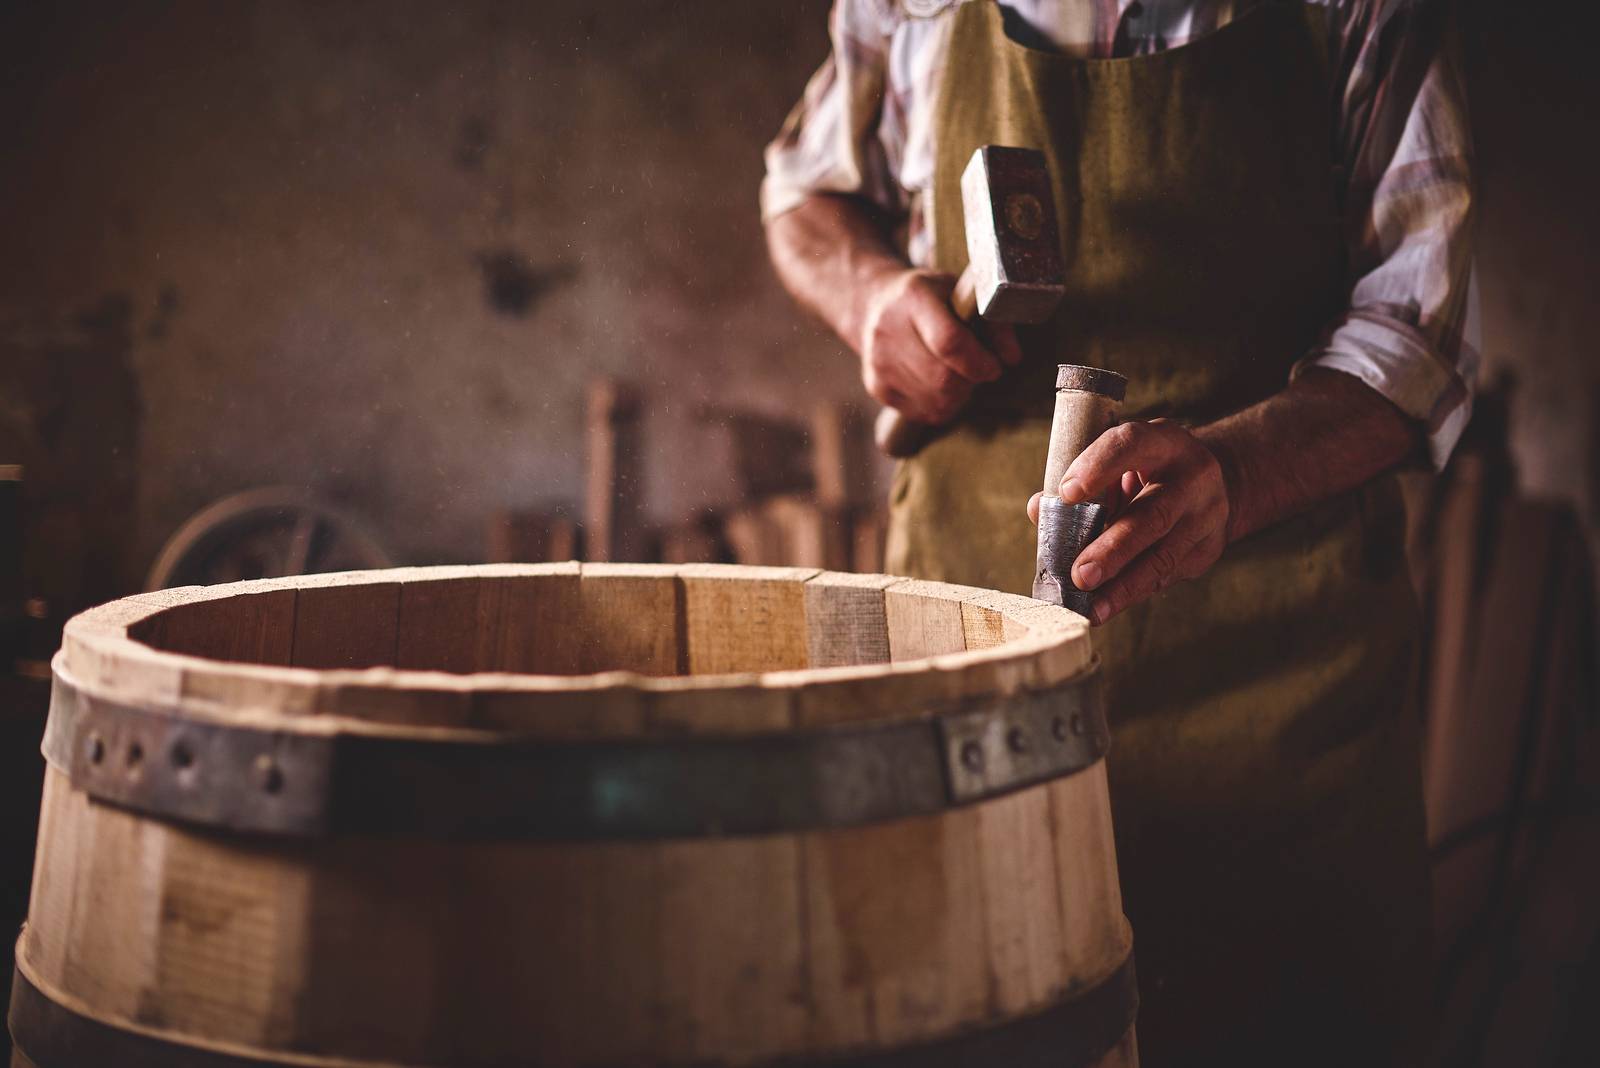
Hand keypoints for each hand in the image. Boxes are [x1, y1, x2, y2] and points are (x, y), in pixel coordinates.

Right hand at [857, 269, 1020, 425]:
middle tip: (975, 370)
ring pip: (936, 402)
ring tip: (956, 374)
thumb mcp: (962, 294)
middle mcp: (888, 330)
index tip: (993, 367)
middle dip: (970, 381)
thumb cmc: (930, 298)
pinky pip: (923, 413)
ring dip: (958, 395)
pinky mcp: (877, 386)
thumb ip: (993, 323)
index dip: (979, 362)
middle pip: (943, 379)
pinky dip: (942, 405)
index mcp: (914, 298)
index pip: (949, 342)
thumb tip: (1012, 358)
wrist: (874, 305)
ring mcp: (878, 362)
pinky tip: (939, 384)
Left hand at [1026, 420, 1231, 623]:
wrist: (1215, 482)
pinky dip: (1133, 592)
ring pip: (1163, 556)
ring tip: (1092, 608)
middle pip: (1152, 516)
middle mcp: (1192, 477)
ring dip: (1123, 587)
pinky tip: (1108, 606)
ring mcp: (1206, 515)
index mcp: (1162, 442)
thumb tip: (1039, 510)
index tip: (1066, 495)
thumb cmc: (1148, 470)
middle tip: (1080, 575)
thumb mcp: (1121, 461)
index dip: (1097, 468)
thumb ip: (1081, 481)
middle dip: (1113, 550)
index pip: (1129, 446)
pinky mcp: (1208, 548)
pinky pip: (1167, 575)